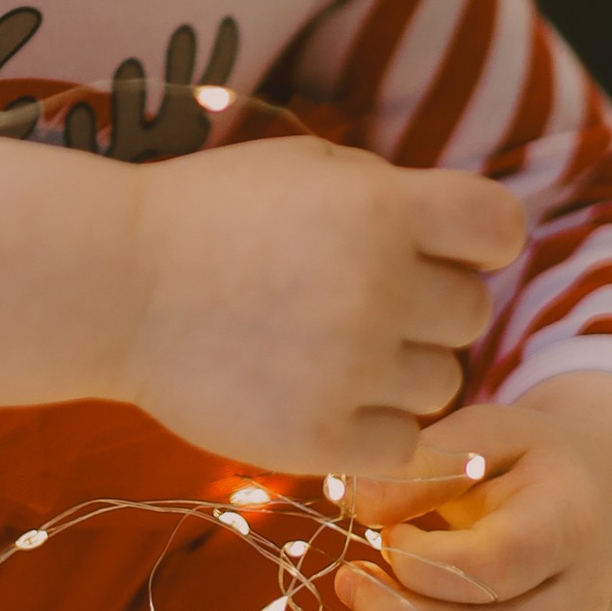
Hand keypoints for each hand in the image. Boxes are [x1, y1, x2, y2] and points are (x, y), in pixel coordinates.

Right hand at [124, 138, 525, 482]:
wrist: (111, 285)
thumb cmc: (210, 215)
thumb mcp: (306, 166)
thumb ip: (391, 193)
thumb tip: (462, 236)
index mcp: (384, 206)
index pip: (500, 228)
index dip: (474, 241)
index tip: (433, 248)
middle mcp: (380, 286)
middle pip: (472, 314)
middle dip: (426, 308)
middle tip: (354, 303)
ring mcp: (351, 368)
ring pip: (442, 384)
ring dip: (399, 372)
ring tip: (326, 349)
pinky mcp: (320, 438)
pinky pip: (402, 444)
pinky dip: (370, 429)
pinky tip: (317, 395)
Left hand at [289, 378, 611, 610]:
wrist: (581, 502)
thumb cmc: (515, 462)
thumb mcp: (479, 433)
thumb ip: (422, 462)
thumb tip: (355, 503)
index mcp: (569, 526)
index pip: (495, 569)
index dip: (423, 562)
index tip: (382, 536)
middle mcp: (576, 607)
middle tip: (342, 583)